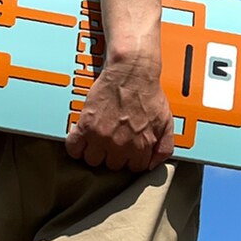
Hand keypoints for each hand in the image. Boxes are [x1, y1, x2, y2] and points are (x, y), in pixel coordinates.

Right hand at [65, 58, 174, 172]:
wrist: (132, 73)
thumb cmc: (149, 94)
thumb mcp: (166, 122)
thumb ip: (165, 147)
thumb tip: (154, 164)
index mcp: (141, 146)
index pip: (133, 168)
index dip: (131, 159)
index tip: (128, 151)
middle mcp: (121, 145)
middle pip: (112, 165)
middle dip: (114, 155)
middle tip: (114, 141)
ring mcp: (102, 137)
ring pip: (93, 160)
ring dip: (95, 152)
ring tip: (98, 140)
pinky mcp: (86, 126)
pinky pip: (74, 149)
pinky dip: (76, 148)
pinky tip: (82, 141)